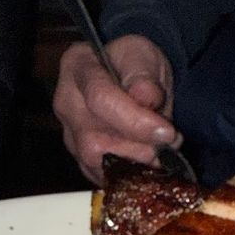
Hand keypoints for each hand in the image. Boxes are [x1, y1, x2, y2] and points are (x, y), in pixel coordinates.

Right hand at [53, 34, 178, 183]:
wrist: (132, 82)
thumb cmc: (134, 66)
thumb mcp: (144, 56)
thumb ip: (144, 75)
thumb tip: (145, 96)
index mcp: (77, 66)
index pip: (100, 99)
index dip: (135, 121)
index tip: (166, 131)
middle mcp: (66, 103)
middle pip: (95, 139)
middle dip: (139, 147)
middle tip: (168, 141)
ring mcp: (70, 135)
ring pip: (99, 164)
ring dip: (136, 163)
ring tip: (158, 149)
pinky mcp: (82, 159)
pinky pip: (104, 177)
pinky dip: (130, 175)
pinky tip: (146, 161)